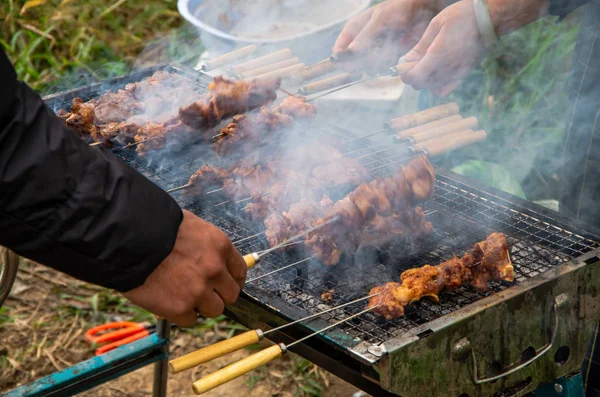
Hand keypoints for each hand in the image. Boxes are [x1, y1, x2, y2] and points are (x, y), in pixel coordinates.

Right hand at [123, 210, 246, 325]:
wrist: (127, 241)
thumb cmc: (155, 228)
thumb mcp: (191, 226)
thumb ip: (207, 246)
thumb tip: (214, 258)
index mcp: (220, 246)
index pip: (240, 271)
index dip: (233, 280)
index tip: (225, 284)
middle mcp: (214, 269)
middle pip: (231, 295)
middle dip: (218, 295)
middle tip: (203, 292)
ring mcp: (199, 291)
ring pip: (214, 310)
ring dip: (201, 306)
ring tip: (183, 295)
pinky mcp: (180, 308)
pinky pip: (190, 320)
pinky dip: (180, 314)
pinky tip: (168, 301)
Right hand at [333, 0, 438, 69]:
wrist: (423, 11)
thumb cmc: (399, 8)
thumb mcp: (380, 20)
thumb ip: (365, 36)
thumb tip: (350, 53)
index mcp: (354, 29)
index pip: (339, 50)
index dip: (343, 60)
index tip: (352, 65)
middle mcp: (361, 41)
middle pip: (351, 62)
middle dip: (360, 64)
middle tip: (371, 61)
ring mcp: (374, 50)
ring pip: (366, 66)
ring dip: (374, 66)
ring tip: (385, 57)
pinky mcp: (387, 56)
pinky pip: (380, 68)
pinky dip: (385, 66)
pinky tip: (393, 58)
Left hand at [401, 0, 483, 96]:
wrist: (489, 18)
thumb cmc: (462, 16)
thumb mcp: (436, 25)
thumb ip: (420, 46)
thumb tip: (405, 61)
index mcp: (438, 55)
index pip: (414, 77)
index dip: (404, 74)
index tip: (403, 65)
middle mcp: (447, 68)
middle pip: (419, 85)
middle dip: (412, 75)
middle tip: (414, 62)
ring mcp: (456, 73)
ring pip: (430, 88)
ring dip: (423, 80)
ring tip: (426, 65)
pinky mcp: (464, 74)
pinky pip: (445, 90)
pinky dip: (436, 86)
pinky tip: (436, 74)